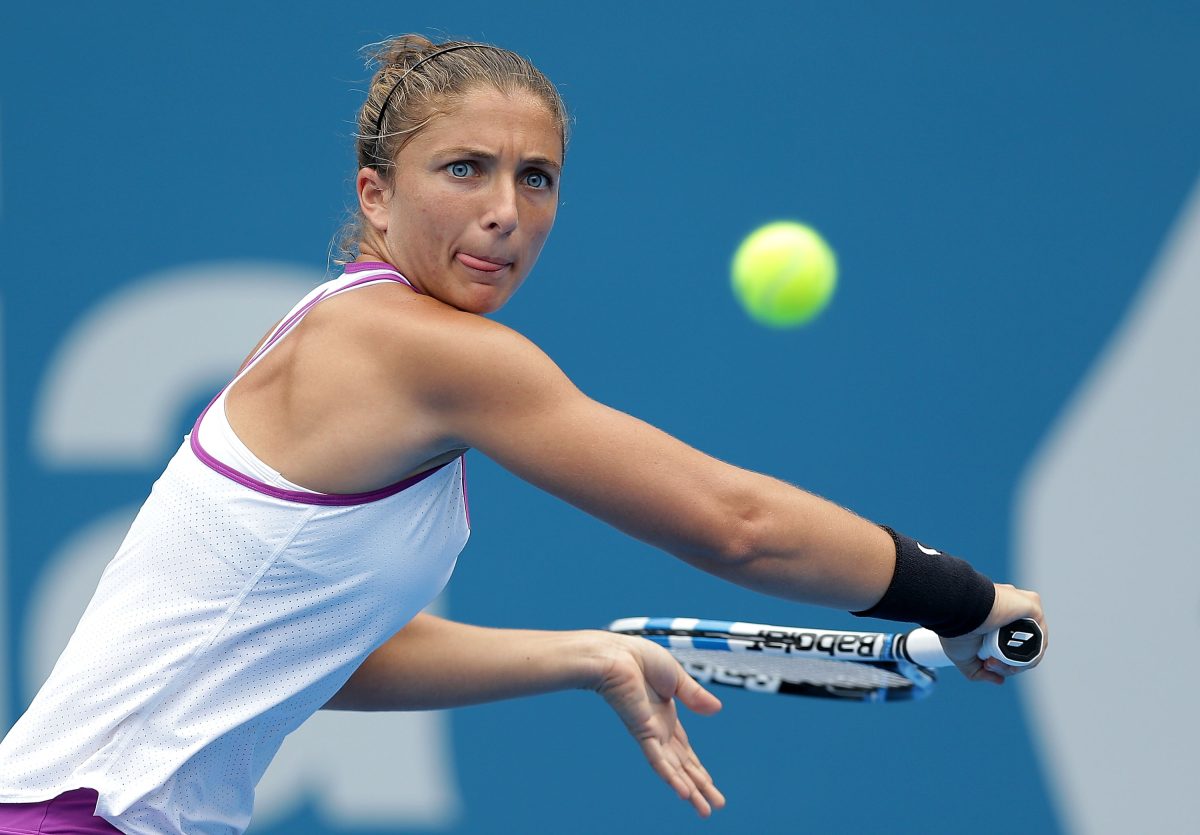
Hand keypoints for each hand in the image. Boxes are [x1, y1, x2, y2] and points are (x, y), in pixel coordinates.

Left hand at [589, 632, 725, 816]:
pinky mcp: (642, 732)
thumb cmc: (639, 658)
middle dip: (700, 786)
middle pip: (683, 765)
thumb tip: (718, 710)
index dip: (698, 768)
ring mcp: (650, 734)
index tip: (709, 785)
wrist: (615, 654)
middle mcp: (658, 730)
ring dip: (691, 791)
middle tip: (715, 808)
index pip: (685, 750)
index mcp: (666, 717)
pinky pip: (658, 760)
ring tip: (705, 812)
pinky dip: (671, 777)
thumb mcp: (676, 676)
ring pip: (674, 770)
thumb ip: (695, 695)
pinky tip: (684, 794)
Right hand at [939, 583, 1046, 684]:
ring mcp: (1022, 609)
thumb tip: (1000, 680)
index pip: (1010, 646)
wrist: (957, 611)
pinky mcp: (1032, 605)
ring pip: (1031, 646)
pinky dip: (1029, 655)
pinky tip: (1010, 658)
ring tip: (994, 661)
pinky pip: (1039, 639)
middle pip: (1021, 649)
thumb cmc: (954, 628)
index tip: (985, 663)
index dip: (1001, 662)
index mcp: (996, 618)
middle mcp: (1010, 612)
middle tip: (989, 663)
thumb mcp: (963, 657)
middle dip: (1007, 664)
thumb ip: (980, 672)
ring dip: (1015, 663)